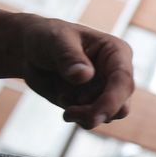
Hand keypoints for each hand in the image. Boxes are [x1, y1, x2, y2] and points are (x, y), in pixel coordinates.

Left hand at [5, 13, 133, 128]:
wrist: (32, 51)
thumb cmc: (47, 38)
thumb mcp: (54, 40)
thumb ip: (69, 56)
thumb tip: (84, 76)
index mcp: (116, 52)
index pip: (123, 80)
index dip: (112, 101)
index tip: (92, 115)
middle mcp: (117, 73)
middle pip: (121, 104)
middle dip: (97, 113)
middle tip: (68, 113)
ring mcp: (107, 90)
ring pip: (109, 115)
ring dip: (85, 116)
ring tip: (62, 98)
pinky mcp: (95, 104)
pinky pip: (94, 119)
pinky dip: (78, 117)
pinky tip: (63, 100)